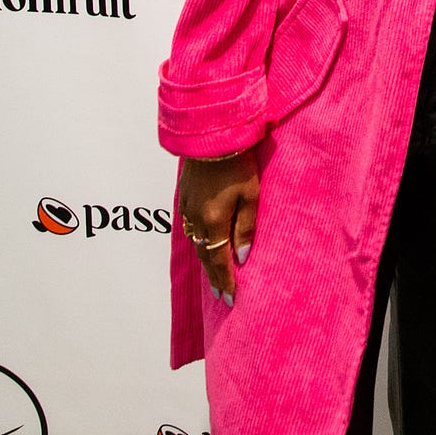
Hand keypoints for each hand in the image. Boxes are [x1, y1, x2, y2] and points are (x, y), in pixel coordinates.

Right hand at [178, 150, 260, 306]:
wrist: (211, 136)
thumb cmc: (237, 163)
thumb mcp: (250, 195)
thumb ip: (245, 228)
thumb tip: (242, 258)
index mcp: (214, 222)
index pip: (218, 260)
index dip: (225, 280)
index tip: (230, 298)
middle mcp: (196, 220)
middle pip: (204, 256)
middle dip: (214, 277)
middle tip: (221, 295)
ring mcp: (187, 208)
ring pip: (195, 243)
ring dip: (205, 260)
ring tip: (214, 275)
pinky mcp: (184, 197)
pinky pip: (190, 228)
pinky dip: (198, 242)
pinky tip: (203, 245)